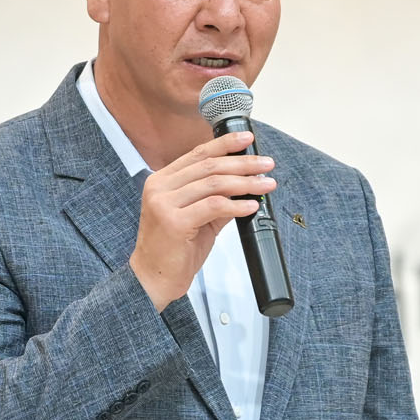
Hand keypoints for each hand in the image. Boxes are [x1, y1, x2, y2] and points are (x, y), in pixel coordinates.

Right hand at [129, 131, 276, 311]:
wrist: (153, 279)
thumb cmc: (172, 250)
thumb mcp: (196, 219)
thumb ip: (216, 200)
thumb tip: (245, 186)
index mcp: (162, 181)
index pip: (197, 154)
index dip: (224, 144)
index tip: (247, 140)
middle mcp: (160, 187)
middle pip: (209, 166)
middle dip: (243, 163)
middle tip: (266, 164)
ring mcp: (164, 204)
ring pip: (214, 184)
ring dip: (245, 183)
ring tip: (266, 184)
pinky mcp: (174, 222)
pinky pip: (213, 206)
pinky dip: (236, 205)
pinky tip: (251, 206)